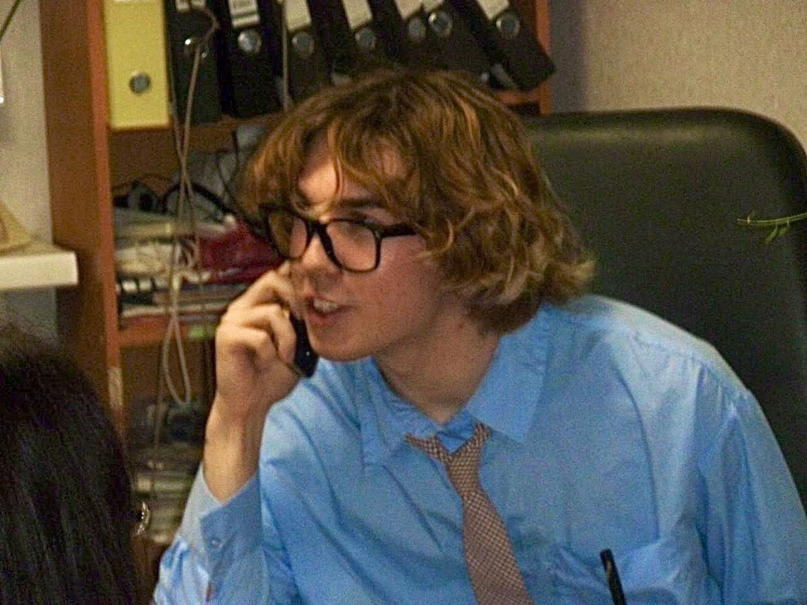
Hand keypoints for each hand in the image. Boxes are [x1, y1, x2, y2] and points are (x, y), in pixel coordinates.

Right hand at [203, 264, 301, 500]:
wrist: (250, 404)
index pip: (278, 274)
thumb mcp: (297, 344)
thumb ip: (303, 323)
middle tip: (305, 325)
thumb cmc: (272, 376)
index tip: (316, 299)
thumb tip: (324, 301)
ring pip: (272, 311)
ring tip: (288, 355)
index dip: (299, 279)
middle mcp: (242, 306)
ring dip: (288, 336)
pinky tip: (271, 362)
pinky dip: (272, 351)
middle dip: (297, 301)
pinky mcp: (226, 337)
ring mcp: (232, 320)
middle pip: (273, 279)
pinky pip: (259, 336)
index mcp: (257, 304)